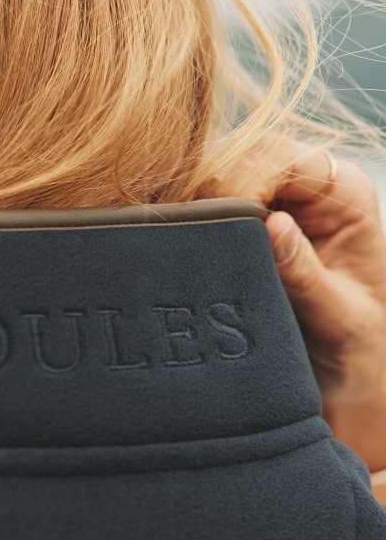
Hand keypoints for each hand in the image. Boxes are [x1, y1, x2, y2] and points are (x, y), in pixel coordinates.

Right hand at [200, 135, 385, 469]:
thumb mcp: (340, 319)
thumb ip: (306, 274)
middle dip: (211, 196)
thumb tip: (274, 226)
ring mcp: (272, 198)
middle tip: (194, 248)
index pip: (281, 160)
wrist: (351, 382)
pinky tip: (181, 252)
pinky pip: (202, 203)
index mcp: (344, 193)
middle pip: (240, 157)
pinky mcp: (243, 220)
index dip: (243, 188)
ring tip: (185, 253)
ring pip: (213, 175)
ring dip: (194, 210)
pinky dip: (187, 223)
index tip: (223, 235)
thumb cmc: (358, 353)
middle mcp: (308, 185)